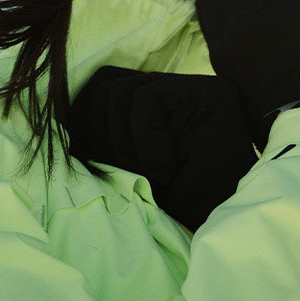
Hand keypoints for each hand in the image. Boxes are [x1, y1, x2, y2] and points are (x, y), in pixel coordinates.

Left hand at [69, 67, 257, 230]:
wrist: (234, 214)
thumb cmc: (187, 200)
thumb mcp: (137, 171)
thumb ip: (109, 146)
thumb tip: (65, 130)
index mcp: (155, 107)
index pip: (102, 90)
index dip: (84, 120)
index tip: (83, 156)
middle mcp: (172, 90)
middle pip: (105, 89)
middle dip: (101, 135)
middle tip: (128, 173)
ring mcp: (190, 87)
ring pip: (120, 92)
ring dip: (125, 142)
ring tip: (152, 172)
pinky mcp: (204, 91)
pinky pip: (146, 100)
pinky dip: (146, 139)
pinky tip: (165, 166)